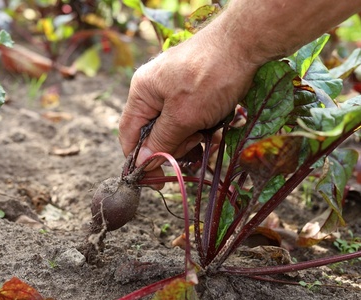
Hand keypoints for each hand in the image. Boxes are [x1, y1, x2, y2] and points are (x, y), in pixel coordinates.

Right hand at [119, 18, 259, 180]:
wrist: (246, 43)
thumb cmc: (209, 78)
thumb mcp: (183, 116)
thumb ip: (160, 141)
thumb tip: (141, 163)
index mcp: (142, 93)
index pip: (129, 133)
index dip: (137, 159)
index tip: (152, 180)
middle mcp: (154, 90)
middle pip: (155, 133)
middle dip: (175, 145)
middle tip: (196, 144)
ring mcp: (175, 89)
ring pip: (176, 128)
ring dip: (193, 138)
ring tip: (211, 133)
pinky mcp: (194, 89)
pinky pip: (192, 117)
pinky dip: (203, 126)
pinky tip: (217, 127)